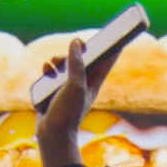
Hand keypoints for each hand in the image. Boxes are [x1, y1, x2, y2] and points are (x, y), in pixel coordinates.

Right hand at [35, 39, 118, 166]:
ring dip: (57, 59)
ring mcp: (67, 86)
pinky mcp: (53, 90)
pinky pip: (51, 72)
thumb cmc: (67, 112)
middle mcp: (82, 82)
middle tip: (74, 45)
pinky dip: (48, 70)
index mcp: (94, 82)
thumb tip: (76, 42)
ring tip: (53, 64)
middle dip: (75, 50)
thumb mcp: (75, 85)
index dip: (113, 45)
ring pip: (64, 63)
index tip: (119, 31)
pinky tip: (46, 72)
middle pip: (83, 57)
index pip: (108, 59)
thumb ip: (76, 63)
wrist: (51, 134)